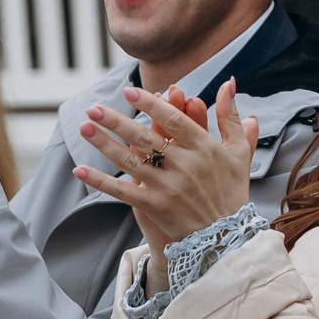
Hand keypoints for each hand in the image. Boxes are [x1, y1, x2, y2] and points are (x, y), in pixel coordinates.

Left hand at [75, 80, 257, 284]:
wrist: (226, 236)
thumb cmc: (232, 190)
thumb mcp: (238, 151)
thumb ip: (230, 116)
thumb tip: (228, 82)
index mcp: (205, 148)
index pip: (174, 120)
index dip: (152, 105)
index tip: (130, 91)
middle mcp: (186, 165)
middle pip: (146, 138)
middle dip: (117, 121)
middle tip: (94, 107)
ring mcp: (169, 187)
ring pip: (131, 161)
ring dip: (105, 144)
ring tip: (84, 127)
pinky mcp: (156, 206)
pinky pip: (123, 192)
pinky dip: (101, 181)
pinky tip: (80, 170)